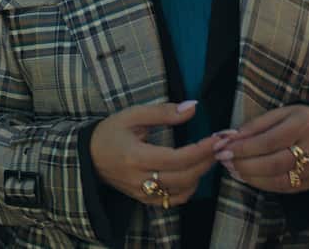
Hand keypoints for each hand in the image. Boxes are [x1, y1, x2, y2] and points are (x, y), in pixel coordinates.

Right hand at [90, 101, 219, 207]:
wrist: (87, 156)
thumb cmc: (110, 132)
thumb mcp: (132, 115)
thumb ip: (163, 112)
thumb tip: (192, 107)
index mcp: (135, 156)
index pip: (177, 158)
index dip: (201, 150)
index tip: (218, 138)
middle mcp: (139, 179)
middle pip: (184, 176)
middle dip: (207, 161)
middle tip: (221, 145)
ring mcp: (142, 193)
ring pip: (182, 190)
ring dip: (201, 174)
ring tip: (210, 156)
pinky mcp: (144, 200)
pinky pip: (173, 200)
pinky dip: (189, 188)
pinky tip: (194, 173)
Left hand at [212, 105, 308, 192]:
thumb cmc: (304, 119)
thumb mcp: (283, 112)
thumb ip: (257, 125)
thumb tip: (231, 137)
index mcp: (303, 125)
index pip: (268, 141)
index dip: (243, 148)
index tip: (223, 148)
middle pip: (273, 163)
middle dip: (244, 164)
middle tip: (224, 161)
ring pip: (278, 180)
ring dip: (251, 177)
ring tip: (233, 170)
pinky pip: (286, 188)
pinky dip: (264, 185)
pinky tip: (249, 178)